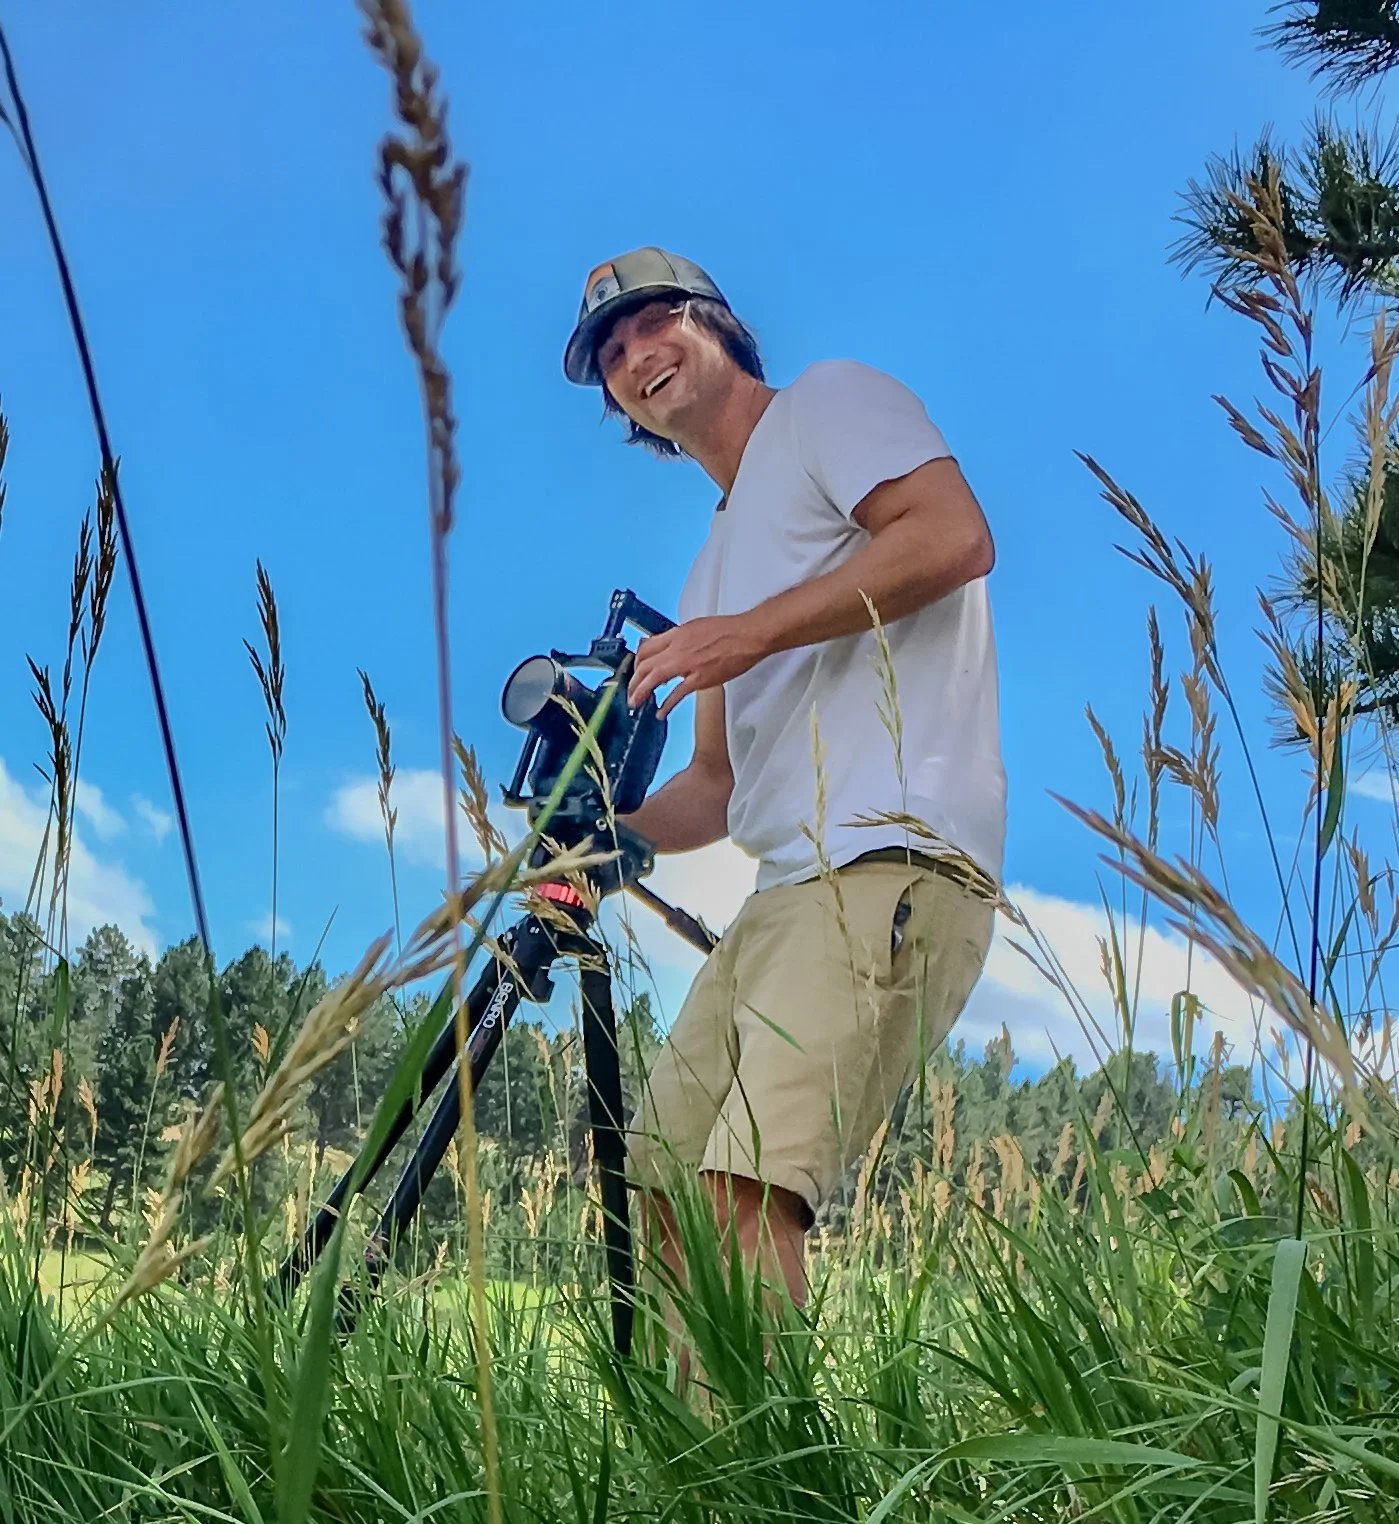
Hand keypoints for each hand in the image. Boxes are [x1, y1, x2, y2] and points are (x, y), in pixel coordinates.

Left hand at [627, 614, 767, 717]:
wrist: (747, 635)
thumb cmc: (728, 630)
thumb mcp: (696, 627)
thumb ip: (681, 638)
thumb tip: (671, 647)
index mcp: (677, 634)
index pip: (646, 647)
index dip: (637, 661)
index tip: (635, 670)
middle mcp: (678, 648)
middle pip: (645, 664)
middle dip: (634, 679)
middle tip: (630, 690)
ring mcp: (687, 664)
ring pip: (654, 678)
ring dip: (641, 692)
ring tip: (635, 702)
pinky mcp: (700, 678)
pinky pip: (677, 694)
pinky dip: (666, 705)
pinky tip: (660, 712)